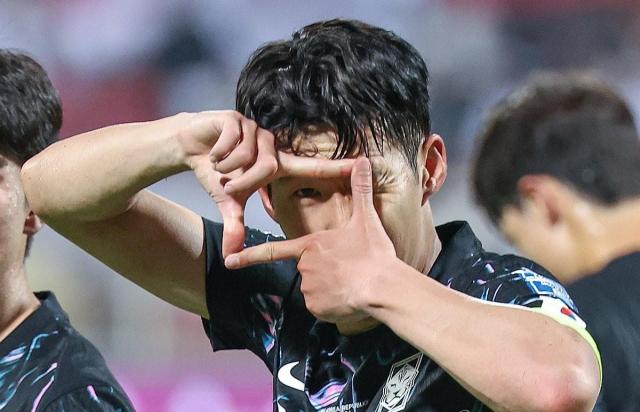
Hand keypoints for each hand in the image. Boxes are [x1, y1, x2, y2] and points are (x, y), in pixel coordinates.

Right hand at [177, 110, 353, 256]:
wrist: (190, 146)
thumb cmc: (216, 172)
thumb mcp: (228, 201)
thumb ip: (235, 224)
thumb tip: (232, 254)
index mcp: (277, 163)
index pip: (312, 166)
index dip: (336, 166)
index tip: (363, 163)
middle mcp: (271, 145)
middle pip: (268, 168)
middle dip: (243, 182)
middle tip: (227, 185)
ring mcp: (255, 130)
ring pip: (248, 157)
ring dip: (228, 168)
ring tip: (219, 165)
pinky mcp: (236, 119)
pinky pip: (231, 144)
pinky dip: (218, 154)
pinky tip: (213, 152)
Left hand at [224, 157, 397, 322]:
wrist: (382, 286)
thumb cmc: (372, 252)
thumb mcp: (366, 218)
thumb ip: (361, 189)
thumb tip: (364, 160)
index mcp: (310, 245)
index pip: (274, 250)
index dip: (249, 256)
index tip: (229, 261)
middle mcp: (304, 267)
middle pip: (309, 269)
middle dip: (325, 271)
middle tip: (349, 268)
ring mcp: (309, 289)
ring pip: (315, 289)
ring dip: (330, 288)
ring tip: (351, 283)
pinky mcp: (317, 308)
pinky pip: (321, 306)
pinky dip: (333, 304)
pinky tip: (349, 297)